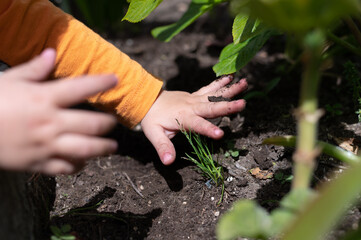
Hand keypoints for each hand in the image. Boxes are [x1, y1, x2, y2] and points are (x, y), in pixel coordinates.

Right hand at [0, 49, 117, 174]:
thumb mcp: (8, 80)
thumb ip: (34, 68)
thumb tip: (51, 53)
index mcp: (43, 98)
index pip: (81, 88)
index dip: (101, 82)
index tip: (115, 79)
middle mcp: (50, 122)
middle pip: (92, 124)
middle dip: (108, 123)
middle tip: (114, 121)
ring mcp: (46, 145)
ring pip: (86, 150)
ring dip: (104, 148)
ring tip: (112, 146)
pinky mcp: (38, 163)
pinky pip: (66, 168)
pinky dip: (79, 166)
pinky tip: (84, 162)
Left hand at [141, 75, 246, 164]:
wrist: (148, 100)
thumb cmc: (152, 119)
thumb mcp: (154, 134)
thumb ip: (163, 147)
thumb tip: (168, 162)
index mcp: (183, 118)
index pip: (197, 125)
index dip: (208, 130)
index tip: (221, 134)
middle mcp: (192, 107)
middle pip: (211, 107)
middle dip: (227, 107)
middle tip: (243, 104)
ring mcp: (194, 99)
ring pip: (214, 94)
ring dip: (230, 90)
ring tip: (245, 83)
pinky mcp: (195, 95)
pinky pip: (209, 88)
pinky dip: (220, 83)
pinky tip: (232, 77)